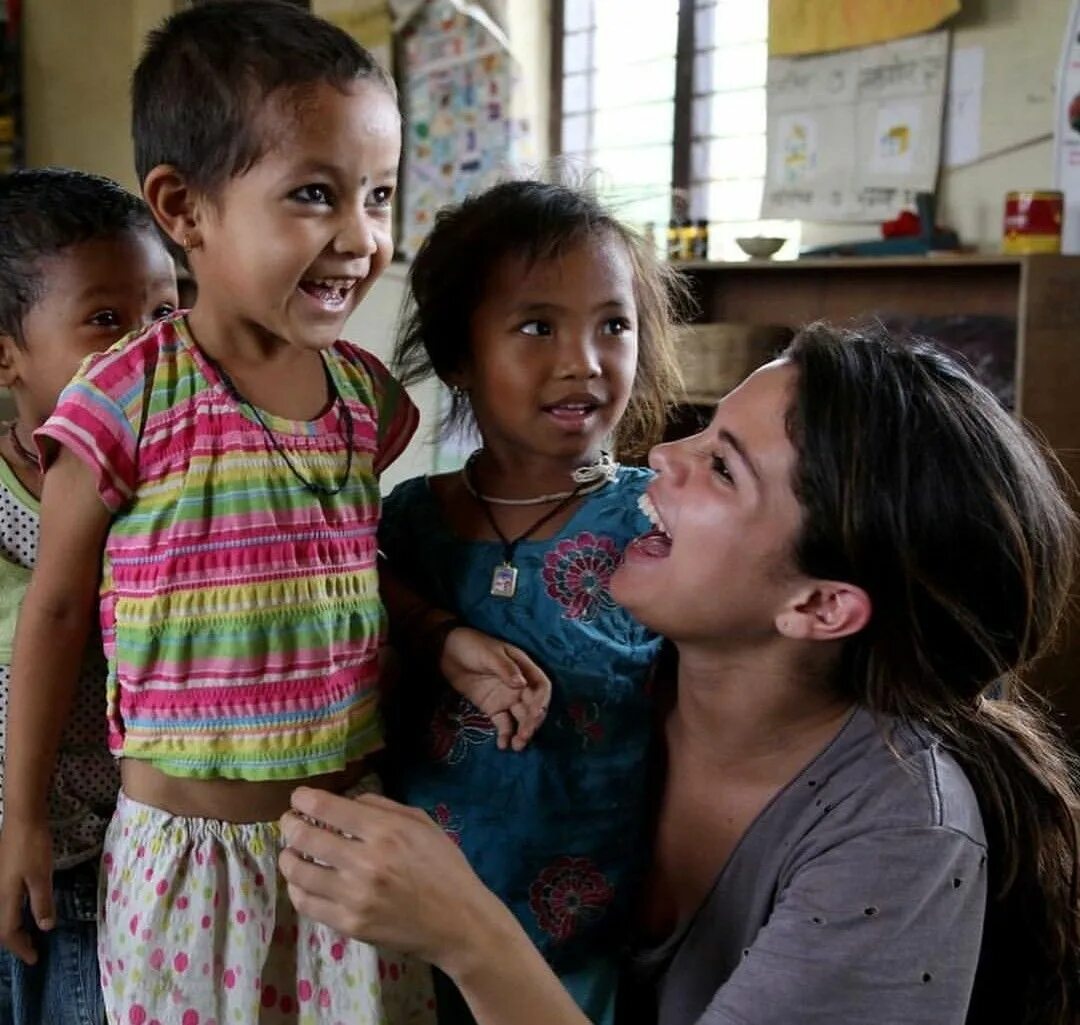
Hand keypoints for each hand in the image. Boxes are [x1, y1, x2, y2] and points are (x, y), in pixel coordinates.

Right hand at [0, 817, 53, 963]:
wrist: (22, 818)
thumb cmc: (32, 846)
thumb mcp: (41, 876)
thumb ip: (42, 902)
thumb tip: (45, 928)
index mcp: (5, 898)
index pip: (8, 932)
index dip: (21, 948)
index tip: (34, 959)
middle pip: (2, 926)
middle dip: (15, 941)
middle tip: (31, 950)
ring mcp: (0, 883)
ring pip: (3, 914)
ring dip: (14, 928)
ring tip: (30, 934)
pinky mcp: (4, 873)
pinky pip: (6, 902)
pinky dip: (14, 913)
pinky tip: (26, 909)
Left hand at [280, 788, 511, 972]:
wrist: (458, 923)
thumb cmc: (444, 867)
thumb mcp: (423, 823)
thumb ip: (383, 807)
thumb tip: (347, 802)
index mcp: (385, 831)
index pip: (327, 808)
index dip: (304, 798)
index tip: (299, 797)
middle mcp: (365, 862)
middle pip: (305, 837)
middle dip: (289, 824)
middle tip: (289, 821)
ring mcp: (354, 897)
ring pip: (298, 872)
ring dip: (288, 857)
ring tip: (290, 852)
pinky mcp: (349, 925)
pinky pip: (306, 904)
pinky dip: (297, 889)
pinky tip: (302, 882)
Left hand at [439, 626, 551, 750]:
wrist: (446, 651)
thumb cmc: (472, 645)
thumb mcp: (490, 654)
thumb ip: (505, 669)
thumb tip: (521, 684)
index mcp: (523, 668)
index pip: (540, 686)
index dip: (541, 701)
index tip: (535, 714)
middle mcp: (519, 685)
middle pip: (533, 707)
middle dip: (532, 723)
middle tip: (524, 736)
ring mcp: (506, 698)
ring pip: (520, 718)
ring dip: (522, 733)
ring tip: (516, 746)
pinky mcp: (493, 708)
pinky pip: (503, 723)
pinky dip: (505, 734)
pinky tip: (503, 745)